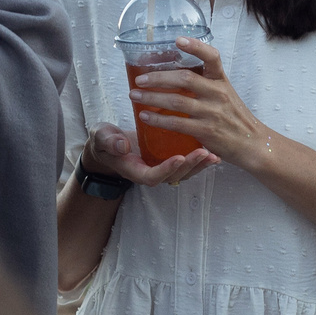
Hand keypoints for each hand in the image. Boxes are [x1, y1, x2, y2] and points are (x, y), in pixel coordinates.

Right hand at [77, 122, 218, 188]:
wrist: (109, 143)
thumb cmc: (104, 140)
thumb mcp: (101, 138)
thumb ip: (108, 142)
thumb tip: (122, 146)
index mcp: (135, 170)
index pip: (153, 176)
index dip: (167, 169)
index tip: (179, 157)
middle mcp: (151, 172)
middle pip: (174, 176)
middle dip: (190, 166)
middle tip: (203, 153)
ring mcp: (161, 167)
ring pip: (184, 172)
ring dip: (199, 164)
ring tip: (213, 154)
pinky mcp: (168, 159)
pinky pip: (187, 163)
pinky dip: (200, 159)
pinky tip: (214, 151)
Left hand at [127, 40, 276, 173]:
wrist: (252, 144)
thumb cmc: (235, 118)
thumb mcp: (226, 94)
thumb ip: (206, 84)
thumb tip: (175, 75)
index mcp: (222, 81)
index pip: (212, 57)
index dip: (196, 46)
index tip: (177, 39)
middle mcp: (218, 94)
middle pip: (184, 78)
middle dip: (158, 77)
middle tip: (139, 79)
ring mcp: (212, 113)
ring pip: (176, 101)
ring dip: (152, 97)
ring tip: (135, 96)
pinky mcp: (206, 131)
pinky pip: (177, 123)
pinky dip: (158, 119)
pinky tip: (146, 117)